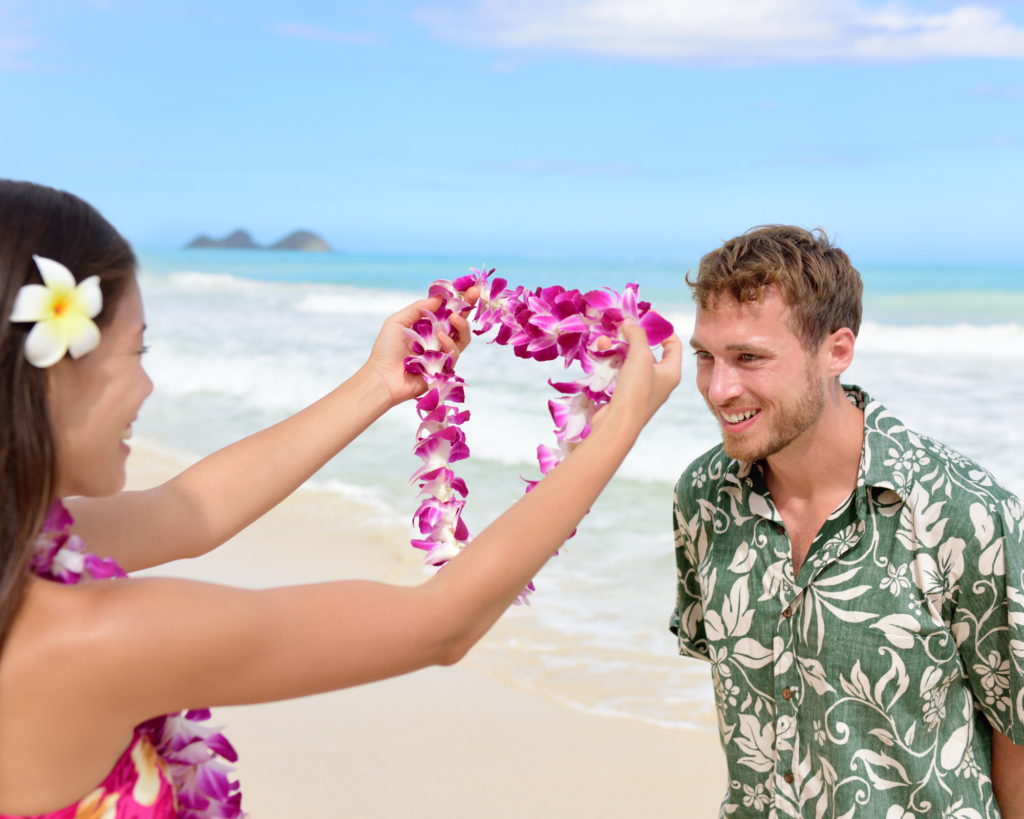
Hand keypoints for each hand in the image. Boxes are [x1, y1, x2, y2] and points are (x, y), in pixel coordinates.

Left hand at [363, 288, 479, 407]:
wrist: (383, 378)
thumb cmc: (386, 350)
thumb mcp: (398, 321)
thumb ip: (418, 308)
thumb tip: (440, 297)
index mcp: (426, 325)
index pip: (446, 309)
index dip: (457, 298)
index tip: (467, 286)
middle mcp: (437, 338)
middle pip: (459, 321)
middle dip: (468, 305)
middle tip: (474, 293)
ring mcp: (442, 353)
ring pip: (462, 337)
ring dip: (461, 325)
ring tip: (455, 317)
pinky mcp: (445, 368)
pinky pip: (454, 353)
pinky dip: (449, 343)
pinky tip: (440, 338)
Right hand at [592, 320, 681, 434]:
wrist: (617, 425)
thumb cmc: (636, 391)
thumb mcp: (641, 357)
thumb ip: (637, 335)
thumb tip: (630, 321)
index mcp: (671, 372)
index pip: (673, 344)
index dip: (662, 328)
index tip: (647, 317)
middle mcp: (658, 380)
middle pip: (648, 350)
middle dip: (632, 337)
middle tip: (620, 326)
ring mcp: (640, 388)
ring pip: (629, 360)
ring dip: (616, 348)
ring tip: (603, 341)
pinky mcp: (623, 393)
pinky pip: (618, 370)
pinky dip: (609, 360)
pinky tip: (599, 353)